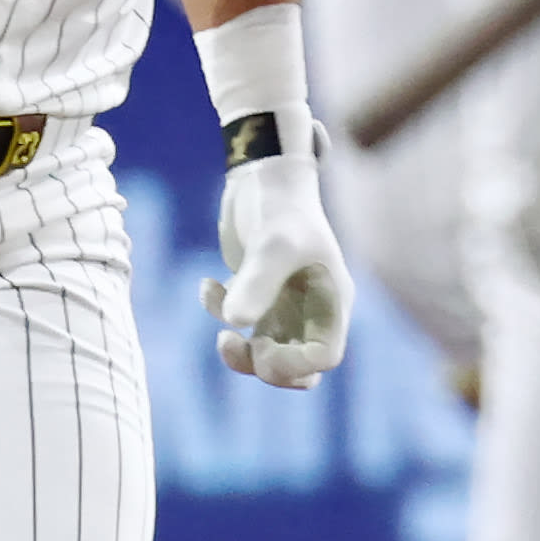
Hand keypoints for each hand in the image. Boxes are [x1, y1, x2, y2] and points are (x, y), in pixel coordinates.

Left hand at [208, 152, 350, 386]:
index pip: (325, 356)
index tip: (261, 347)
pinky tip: (207, 283)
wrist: (263, 172)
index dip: (294, 365)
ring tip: (221, 335)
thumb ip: (256, 284)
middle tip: (237, 345)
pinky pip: (240, 322)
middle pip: (300, 367)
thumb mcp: (272, 243)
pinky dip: (218, 311)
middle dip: (266, 368)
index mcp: (332, 299)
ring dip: (241, 353)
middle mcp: (313, 306)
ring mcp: (286, 301)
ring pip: (270, 352)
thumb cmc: (280, 205)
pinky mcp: (259, 290)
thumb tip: (233, 325)